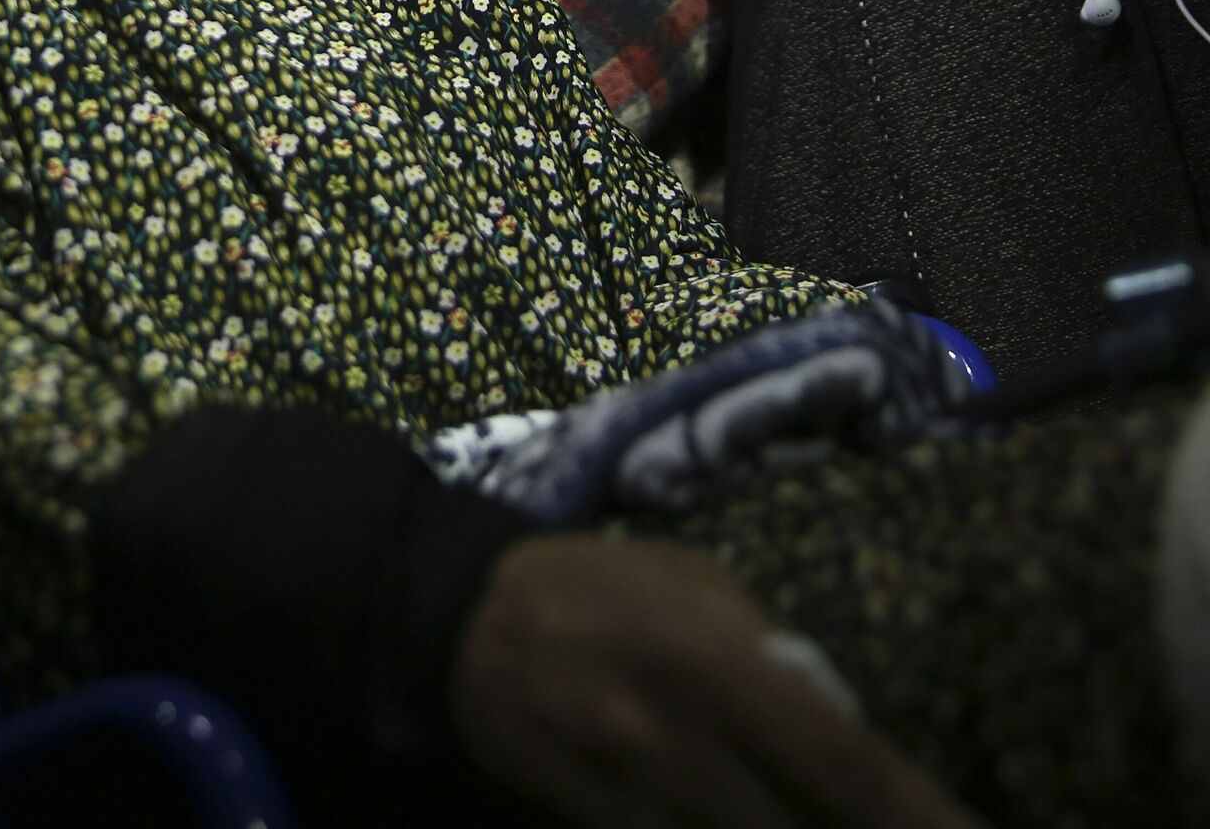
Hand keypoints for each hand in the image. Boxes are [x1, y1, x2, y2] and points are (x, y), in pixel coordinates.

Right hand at [448, 532, 986, 827]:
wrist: (466, 618)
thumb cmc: (600, 586)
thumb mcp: (697, 585)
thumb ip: (772, 654)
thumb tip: (846, 730)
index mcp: (718, 659)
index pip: (846, 760)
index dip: (925, 819)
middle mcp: (683, 740)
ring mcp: (635, 795)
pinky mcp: (593, 827)